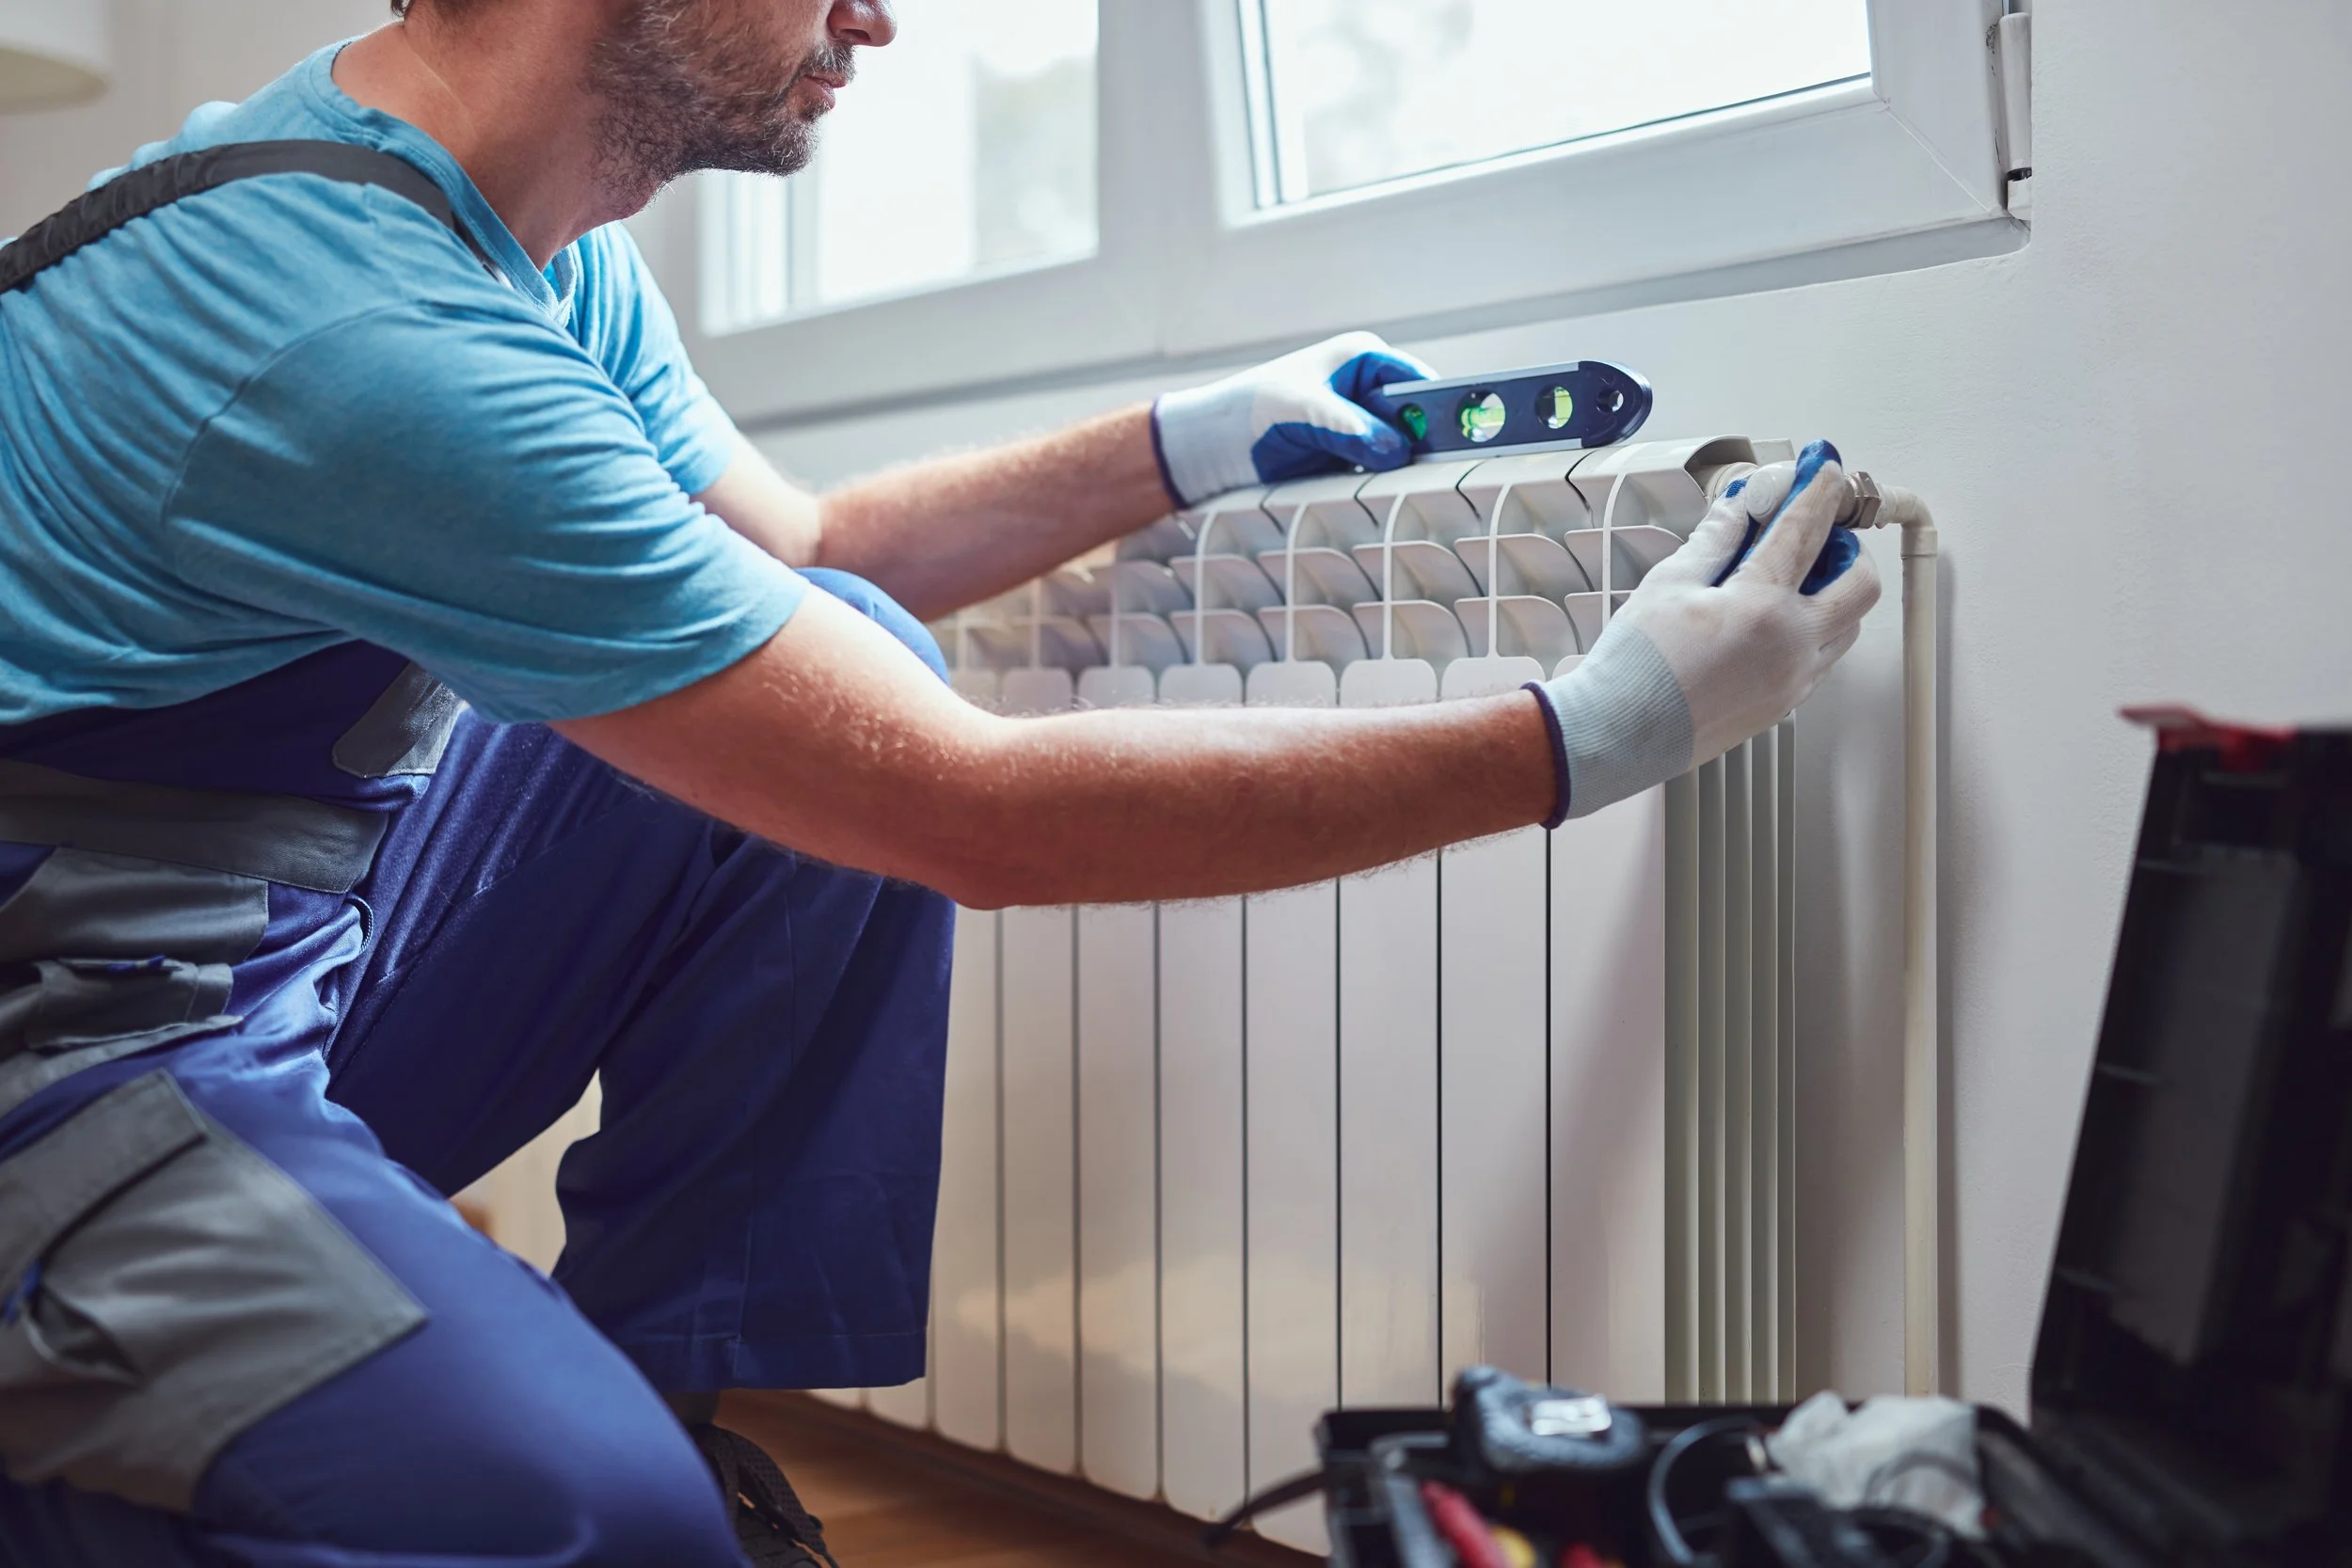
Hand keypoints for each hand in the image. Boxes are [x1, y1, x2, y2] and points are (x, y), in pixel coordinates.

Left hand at [1150, 331, 1433, 506]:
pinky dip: (1383, 483)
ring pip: (1400, 449)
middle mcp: (1368, 389)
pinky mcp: (1347, 455)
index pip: (1421, 383)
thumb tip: (1394, 449)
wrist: (1212, 445)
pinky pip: (1378, 470)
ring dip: (1403, 470)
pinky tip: (1390, 499)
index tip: (1466, 438)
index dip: (1445, 410)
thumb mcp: (1301, 412)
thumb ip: (1348, 427)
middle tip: (1442, 474)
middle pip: (1417, 420)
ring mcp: (1359, 425)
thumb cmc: (1252, 412)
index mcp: (1365, 359)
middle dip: (1424, 446)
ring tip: (1417, 490)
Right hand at [1528, 440, 1880, 821]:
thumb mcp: (1669, 584)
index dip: (1817, 492)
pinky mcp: (1783, 705)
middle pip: (1860, 584)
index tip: (1824, 470)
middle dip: (1847, 550)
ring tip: (1793, 581)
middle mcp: (1791, 644)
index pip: (1805, 531)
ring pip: (1847, 627)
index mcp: (1762, 605)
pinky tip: (1771, 623)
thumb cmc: (1634, 664)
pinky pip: (1821, 660)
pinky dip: (1812, 631)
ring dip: (1834, 594)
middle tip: (1816, 537)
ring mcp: (1793, 680)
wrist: (1617, 733)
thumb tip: (1740, 508)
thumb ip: (1715, 540)